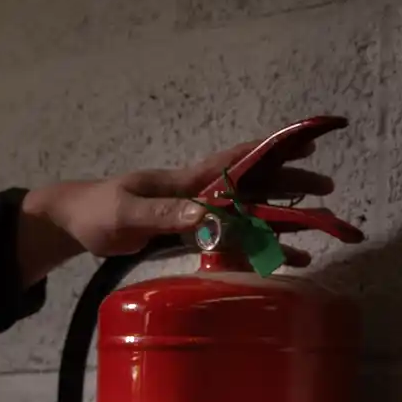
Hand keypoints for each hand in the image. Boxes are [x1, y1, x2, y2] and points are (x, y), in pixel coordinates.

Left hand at [16, 138, 337, 283]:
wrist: (73, 222)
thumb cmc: (96, 213)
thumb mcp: (125, 214)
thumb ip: (163, 214)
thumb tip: (205, 212)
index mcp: (185, 180)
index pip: (237, 160)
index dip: (273, 149)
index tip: (308, 142)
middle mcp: (196, 192)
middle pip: (253, 185)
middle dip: (291, 184)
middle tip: (328, 190)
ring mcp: (193, 213)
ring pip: (247, 212)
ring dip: (281, 217)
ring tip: (318, 227)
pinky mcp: (186, 233)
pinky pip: (228, 237)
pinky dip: (254, 246)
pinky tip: (277, 259)